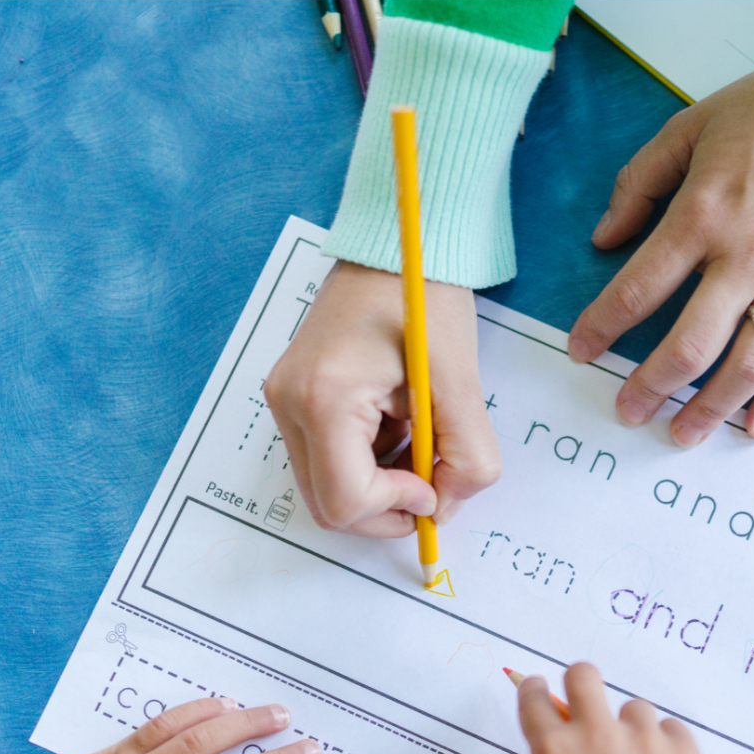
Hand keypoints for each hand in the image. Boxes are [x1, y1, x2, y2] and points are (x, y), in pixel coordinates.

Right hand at [264, 261, 501, 535]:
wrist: (394, 245)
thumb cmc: (424, 296)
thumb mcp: (460, 382)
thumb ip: (466, 455)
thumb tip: (447, 507)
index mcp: (324, 398)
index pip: (346, 500)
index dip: (397, 508)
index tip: (434, 485)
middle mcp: (290, 403)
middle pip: (329, 506)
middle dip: (386, 508)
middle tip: (432, 482)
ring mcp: (286, 400)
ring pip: (328, 487)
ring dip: (379, 484)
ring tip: (416, 435)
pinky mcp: (295, 397)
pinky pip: (328, 458)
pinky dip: (368, 461)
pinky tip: (397, 423)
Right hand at [519, 664, 753, 753]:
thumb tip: (566, 740)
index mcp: (554, 753)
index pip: (534, 698)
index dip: (535, 690)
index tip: (539, 687)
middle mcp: (595, 737)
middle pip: (583, 675)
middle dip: (581, 682)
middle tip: (586, 700)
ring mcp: (641, 741)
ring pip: (635, 710)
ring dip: (632, 732)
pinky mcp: (681, 750)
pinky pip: (671, 731)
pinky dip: (667, 749)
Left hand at [569, 53, 753, 445]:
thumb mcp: (687, 128)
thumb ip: (637, 183)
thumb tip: (602, 239)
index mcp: (702, 216)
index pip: (639, 289)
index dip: (602, 326)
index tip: (580, 350)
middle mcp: (747, 257)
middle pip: (691, 344)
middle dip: (652, 385)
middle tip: (628, 411)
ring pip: (748, 364)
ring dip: (711, 407)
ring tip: (681, 434)